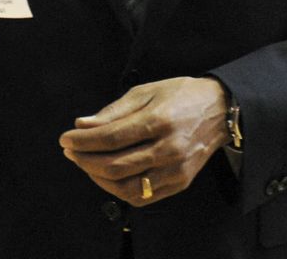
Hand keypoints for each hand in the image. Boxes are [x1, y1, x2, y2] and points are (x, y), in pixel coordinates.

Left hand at [59, 78, 229, 206]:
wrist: (220, 110)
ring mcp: (175, 170)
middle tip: (70, 151)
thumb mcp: (146, 91)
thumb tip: (82, 124)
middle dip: (85, 160)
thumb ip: (113, 111)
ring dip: (98, 178)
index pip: (111, 138)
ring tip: (86, 163)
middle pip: (115, 165)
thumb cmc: (180, 95)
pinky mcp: (180, 182)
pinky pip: (143, 196)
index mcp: (159, 121)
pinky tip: (107, 176)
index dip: (83, 141)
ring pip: (127, 187)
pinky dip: (119, 189)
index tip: (66, 138)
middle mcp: (168, 149)